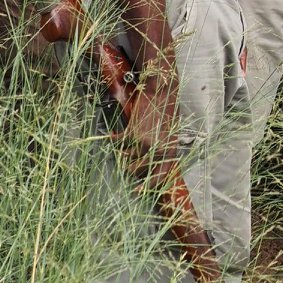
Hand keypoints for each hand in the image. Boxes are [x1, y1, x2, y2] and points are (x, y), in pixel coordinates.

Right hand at [121, 60, 181, 178]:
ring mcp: (144, 143)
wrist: (162, 91)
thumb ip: (163, 148)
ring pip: (126, 157)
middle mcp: (157, 150)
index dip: (149, 186)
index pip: (161, 176)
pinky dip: (113, 140)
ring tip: (122, 147)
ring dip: (122, 153)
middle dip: (130, 167)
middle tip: (127, 161)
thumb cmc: (167, 111)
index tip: (138, 190)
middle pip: (138, 170)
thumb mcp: (170, 133)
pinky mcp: (132, 133)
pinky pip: (118, 143)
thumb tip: (152, 161)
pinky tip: (111, 136)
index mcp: (170, 151)